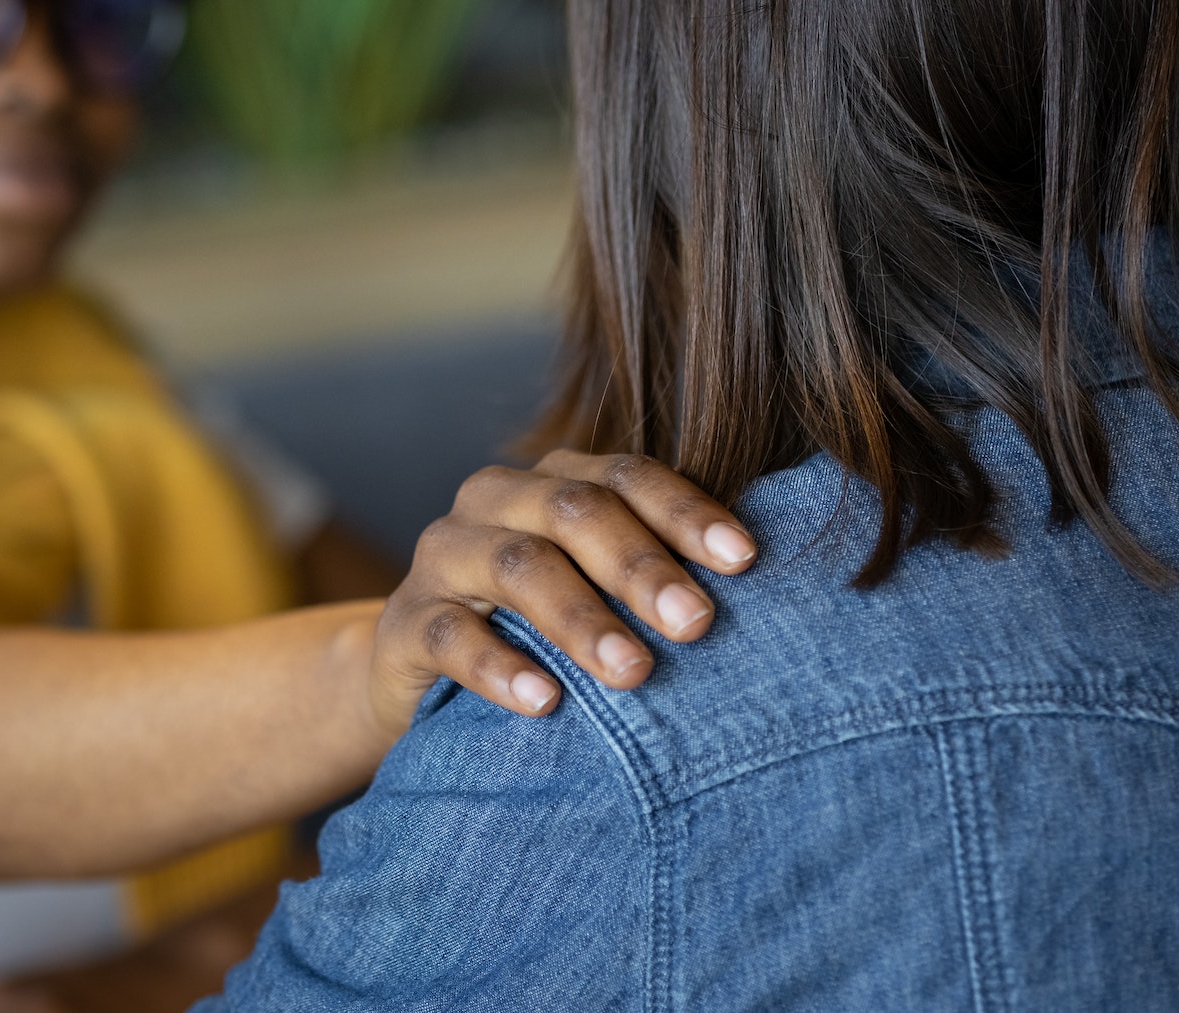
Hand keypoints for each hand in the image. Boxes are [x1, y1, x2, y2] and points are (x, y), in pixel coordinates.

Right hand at [369, 450, 757, 731]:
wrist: (418, 674)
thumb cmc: (538, 630)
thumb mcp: (594, 592)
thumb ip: (655, 577)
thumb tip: (774, 593)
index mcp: (554, 482)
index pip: (626, 476)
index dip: (686, 513)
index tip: (746, 560)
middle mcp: (496, 500)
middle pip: (576, 512)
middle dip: (643, 567)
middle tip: (699, 625)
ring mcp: (444, 554)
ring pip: (516, 563)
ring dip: (582, 618)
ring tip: (634, 672)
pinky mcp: (404, 621)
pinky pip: (450, 635)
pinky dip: (500, 666)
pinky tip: (545, 702)